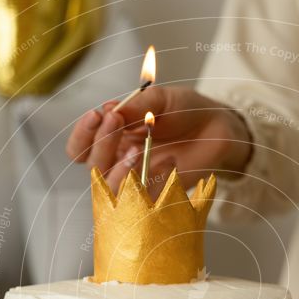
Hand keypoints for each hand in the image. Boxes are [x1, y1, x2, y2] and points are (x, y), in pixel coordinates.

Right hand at [65, 86, 251, 196]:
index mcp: (112, 137)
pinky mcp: (157, 196)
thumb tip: (107, 110)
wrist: (218, 127)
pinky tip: (168, 163)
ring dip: (119, 168)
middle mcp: (118, 161)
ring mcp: (137, 180)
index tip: (98, 115)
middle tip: (117, 120)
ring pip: (111, 188)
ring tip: (138, 148)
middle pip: (92, 165)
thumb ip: (135, 107)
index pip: (80, 147)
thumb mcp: (160, 99)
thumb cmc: (185, 110)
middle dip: (101, 143)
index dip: (82, 134)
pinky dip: (152, 180)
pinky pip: (144, 199)